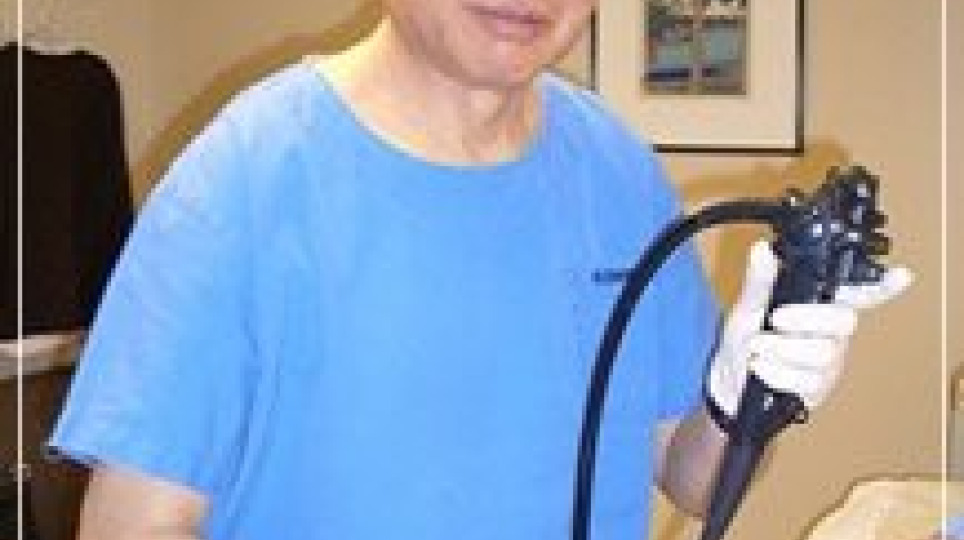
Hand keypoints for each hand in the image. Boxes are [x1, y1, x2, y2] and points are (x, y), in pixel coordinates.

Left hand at [706, 240, 912, 418]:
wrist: (727, 381)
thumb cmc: (746, 341)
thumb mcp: (748, 308)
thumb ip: (759, 282)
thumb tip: (762, 250)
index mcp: (819, 309)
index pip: (858, 296)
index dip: (881, 287)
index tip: (901, 275)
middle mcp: (830, 335)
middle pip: (845, 321)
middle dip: (806, 318)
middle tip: (776, 319)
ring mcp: (827, 364)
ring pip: (822, 353)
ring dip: (781, 348)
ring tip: (759, 347)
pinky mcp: (816, 389)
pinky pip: (806, 381)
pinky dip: (775, 372)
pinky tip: (761, 368)